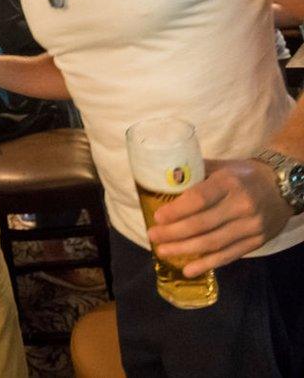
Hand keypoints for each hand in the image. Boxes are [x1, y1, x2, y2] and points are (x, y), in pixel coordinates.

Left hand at [147, 158, 292, 276]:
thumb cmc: (243, 175)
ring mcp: (251, 226)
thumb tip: (161, 179)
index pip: (199, 199)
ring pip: (213, 243)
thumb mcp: (221, 166)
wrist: (283, 187)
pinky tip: (188, 269)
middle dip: (173, 233)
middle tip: (152, 236)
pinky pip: (229, 255)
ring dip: (185, 250)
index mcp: (228, 183)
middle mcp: (241, 205)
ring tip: (163, 251)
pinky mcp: (257, 241)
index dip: (177, 211)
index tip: (157, 217)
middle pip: (202, 224)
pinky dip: (207, 264)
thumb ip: (195, 173)